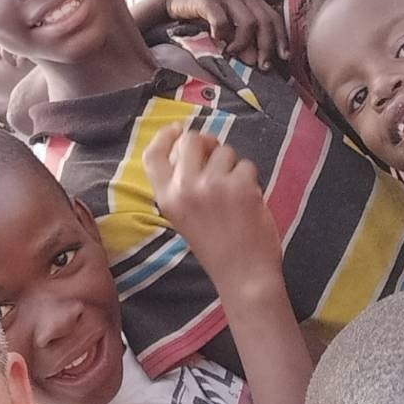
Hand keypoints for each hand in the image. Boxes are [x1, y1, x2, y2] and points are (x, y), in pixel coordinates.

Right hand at [144, 124, 283, 303]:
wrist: (242, 274)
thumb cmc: (214, 246)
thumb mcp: (182, 216)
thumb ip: (180, 184)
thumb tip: (194, 144)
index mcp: (166, 198)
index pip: (153, 155)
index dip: (165, 136)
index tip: (176, 129)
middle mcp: (185, 188)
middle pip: (191, 140)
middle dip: (207, 143)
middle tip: (217, 157)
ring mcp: (213, 185)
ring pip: (224, 151)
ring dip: (232, 165)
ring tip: (233, 192)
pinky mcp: (240, 185)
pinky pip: (246, 165)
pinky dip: (250, 178)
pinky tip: (248, 200)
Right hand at [162, 0, 288, 67]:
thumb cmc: (203, 8)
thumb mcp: (227, 16)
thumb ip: (242, 32)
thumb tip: (255, 60)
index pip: (273, 17)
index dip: (281, 38)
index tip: (284, 57)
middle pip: (264, 21)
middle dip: (266, 46)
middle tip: (261, 66)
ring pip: (248, 22)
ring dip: (244, 43)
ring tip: (233, 53)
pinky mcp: (207, 0)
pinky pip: (222, 21)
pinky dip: (222, 34)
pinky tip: (217, 41)